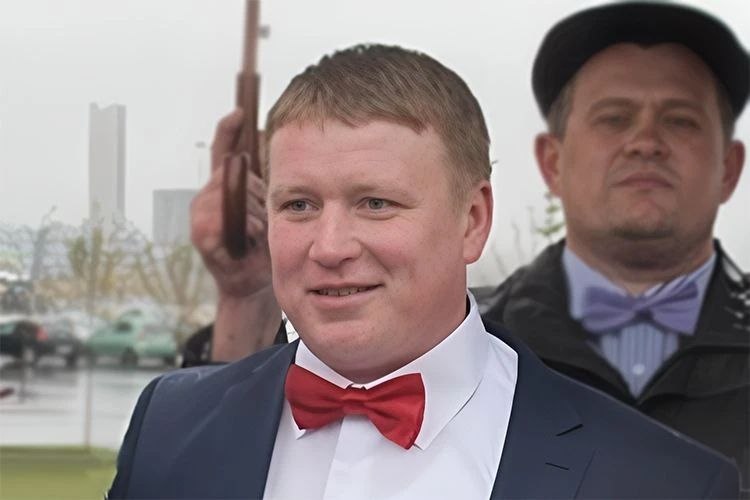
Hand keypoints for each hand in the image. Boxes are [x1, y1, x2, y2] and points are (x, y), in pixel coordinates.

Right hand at [190, 109, 271, 298]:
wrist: (251, 283)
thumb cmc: (260, 245)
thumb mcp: (265, 207)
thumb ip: (260, 180)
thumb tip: (266, 142)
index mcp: (221, 187)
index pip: (222, 150)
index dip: (229, 130)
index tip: (240, 112)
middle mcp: (207, 196)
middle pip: (234, 172)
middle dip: (258, 189)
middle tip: (265, 214)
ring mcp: (201, 214)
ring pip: (234, 193)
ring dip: (255, 210)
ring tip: (260, 230)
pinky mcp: (202, 234)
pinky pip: (228, 217)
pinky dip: (247, 226)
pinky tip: (252, 237)